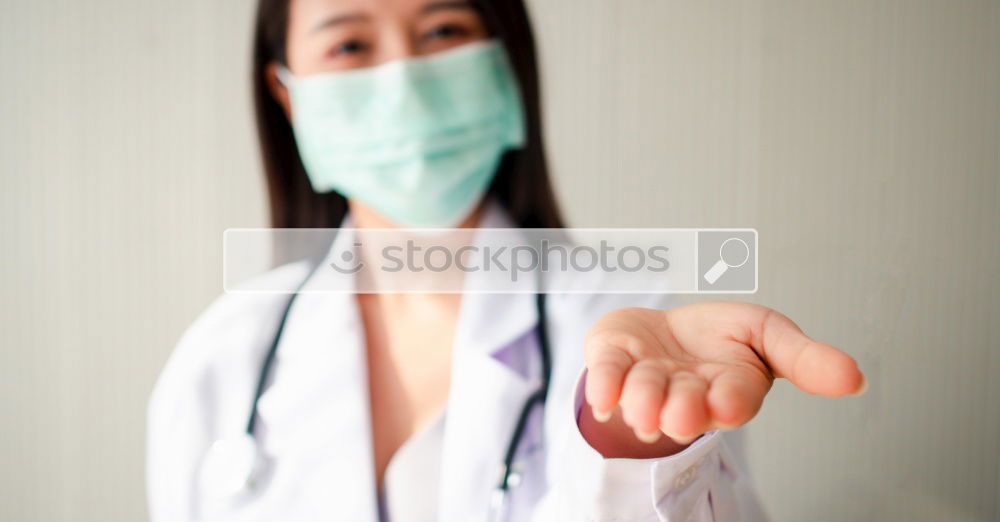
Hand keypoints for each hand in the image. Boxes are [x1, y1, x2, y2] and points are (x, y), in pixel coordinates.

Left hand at [579, 302, 865, 456]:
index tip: (728, 403)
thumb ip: (804, 357)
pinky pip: (605, 376)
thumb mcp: (767, 335)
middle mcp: (686, 394)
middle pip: (686, 407)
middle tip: (680, 413)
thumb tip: (855, 378)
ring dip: (643, 399)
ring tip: (642, 405)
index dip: (732, 402)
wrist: (659, 336)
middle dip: (683, 410)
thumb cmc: (716, 339)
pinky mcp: (612, 363)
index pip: (735, 399)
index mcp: (728, 388)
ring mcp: (646, 381)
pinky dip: (603, 384)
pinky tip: (602, 395)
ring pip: (644, 395)